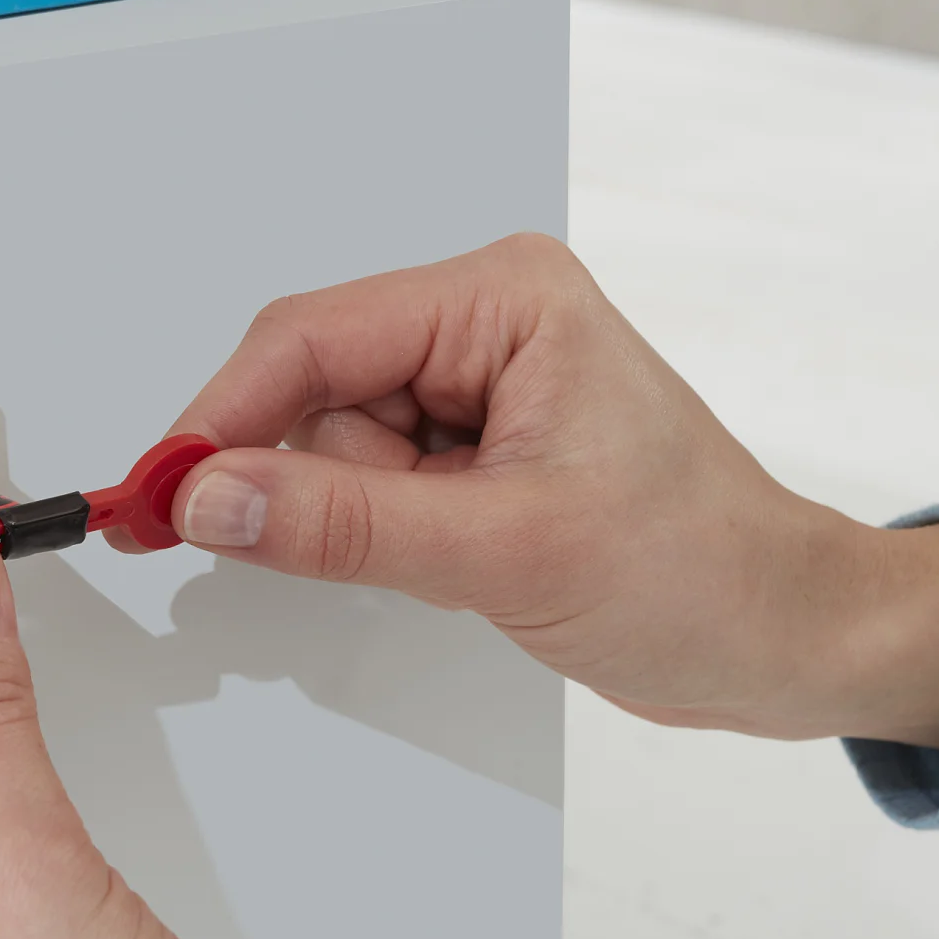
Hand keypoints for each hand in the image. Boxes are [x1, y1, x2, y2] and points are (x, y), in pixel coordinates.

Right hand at [147, 234, 938, 748]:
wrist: (779, 638)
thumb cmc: (703, 571)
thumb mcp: (510, 549)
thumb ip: (346, 522)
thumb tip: (214, 499)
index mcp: (504, 300)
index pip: (314, 336)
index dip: (222, 417)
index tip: (159, 495)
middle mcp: (484, 328)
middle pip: (312, 391)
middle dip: (314, 484)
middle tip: (384, 550)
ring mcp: (476, 394)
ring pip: (331, 450)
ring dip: (362, 521)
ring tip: (474, 558)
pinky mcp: (472, 458)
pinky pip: (367, 488)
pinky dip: (378, 537)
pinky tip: (461, 562)